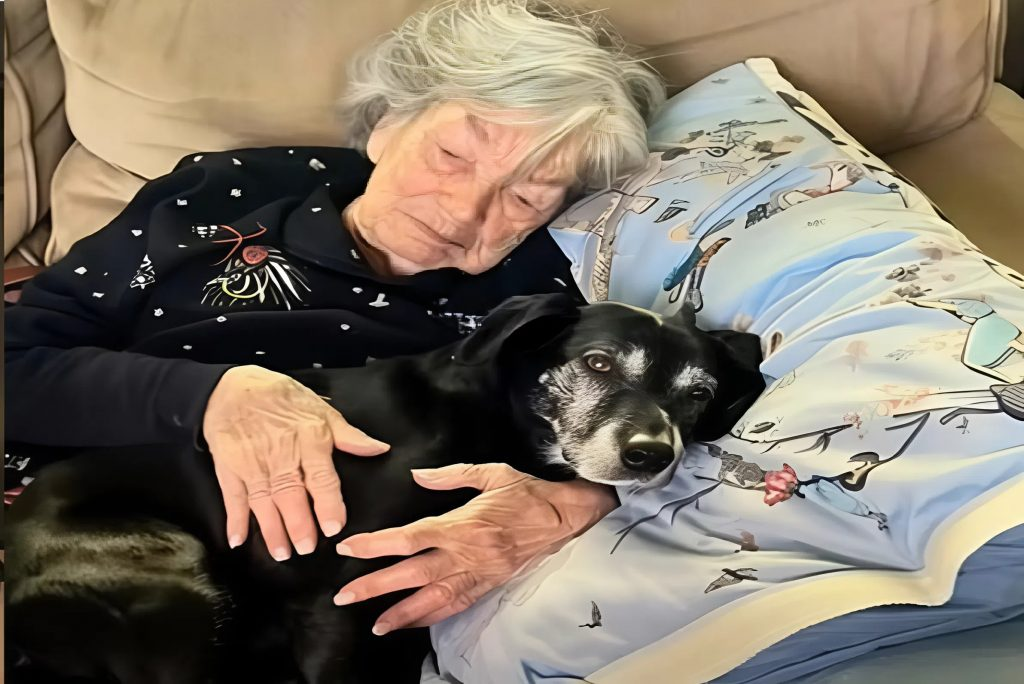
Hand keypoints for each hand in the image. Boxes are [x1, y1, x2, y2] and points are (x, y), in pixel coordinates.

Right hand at [203, 365, 388, 559]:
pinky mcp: (229, 467)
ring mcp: (252, 462)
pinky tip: (238, 540)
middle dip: (298, 524)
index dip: (328, 503)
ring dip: (272, 529)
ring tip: (282, 553)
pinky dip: (234, 519)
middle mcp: (280, 453)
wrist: (233, 387)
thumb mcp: (320, 409)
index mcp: (309, 438)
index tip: (334, 527)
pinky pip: (232, 496)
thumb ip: (350, 435)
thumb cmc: (282, 398)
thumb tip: (379, 449)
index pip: (321, 476)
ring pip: (263, 501)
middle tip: (307, 547)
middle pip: (290, 493)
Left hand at [333, 463, 617, 634]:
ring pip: (433, 599)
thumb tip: (417, 475)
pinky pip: (457, 606)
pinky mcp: (489, 585)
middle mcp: (467, 554)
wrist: (565, 518)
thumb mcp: (492, 472)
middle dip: (376, 586)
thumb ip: (451, 474)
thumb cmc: (529, 494)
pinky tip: (412, 623)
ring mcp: (479, 574)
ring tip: (375, 624)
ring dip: (401, 613)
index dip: (377, 544)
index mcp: (463, 524)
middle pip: (413, 574)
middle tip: (345, 596)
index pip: (410, 537)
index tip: (350, 548)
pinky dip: (432, 617)